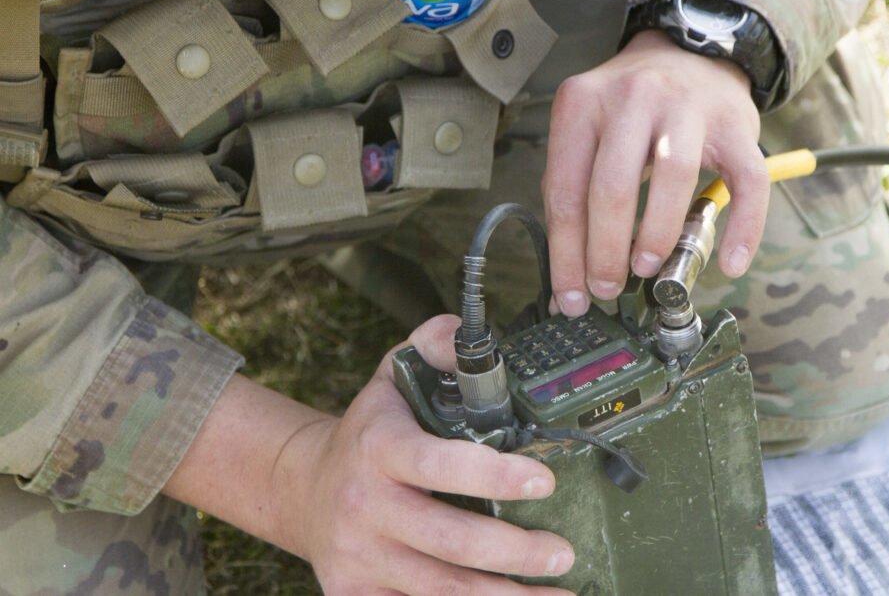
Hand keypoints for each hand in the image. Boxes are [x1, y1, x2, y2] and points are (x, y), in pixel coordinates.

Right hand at [287, 315, 574, 594]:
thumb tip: (472, 338)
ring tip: (556, 592)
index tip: (544, 481)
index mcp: (376, 446)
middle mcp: (362, 504)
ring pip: (439, 590)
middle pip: (448, 541)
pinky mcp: (355, 594)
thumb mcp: (393, 375)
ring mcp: (356, 556)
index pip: (437, 464)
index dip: (494, 477)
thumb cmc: (369, 431)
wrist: (305, 489)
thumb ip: (434, 346)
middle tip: (562, 552)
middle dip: (515, 552)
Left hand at [543, 29, 767, 316]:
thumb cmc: (630, 110)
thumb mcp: (588, 131)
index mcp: (582, 104)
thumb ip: (576, 191)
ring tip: (647, 270)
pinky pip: (746, 181)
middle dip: (605, 252)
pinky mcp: (735, 124)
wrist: (689, 49)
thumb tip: (570, 275)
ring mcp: (687, 107)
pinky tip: (730, 264)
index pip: (564, 191)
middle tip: (606, 288)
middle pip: (612, 187)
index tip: (570, 296)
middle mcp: (632, 98)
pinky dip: (742, 228)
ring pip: (674, 178)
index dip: (566, 254)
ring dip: (657, 235)